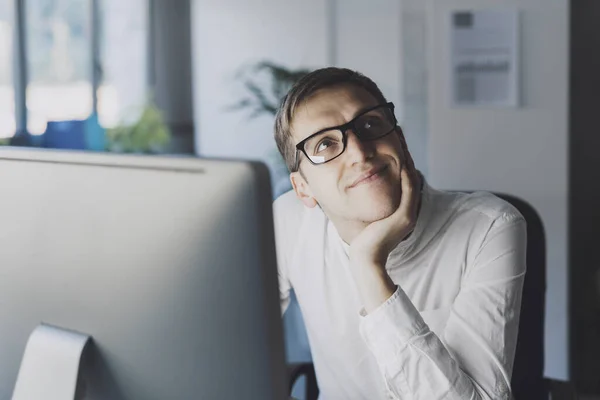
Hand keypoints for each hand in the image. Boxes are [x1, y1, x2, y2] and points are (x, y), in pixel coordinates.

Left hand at [349, 145, 421, 267]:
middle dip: (405, 154)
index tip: (395, 143)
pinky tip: (401, 161)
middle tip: (400, 133)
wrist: (366, 258)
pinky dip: (406, 175)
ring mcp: (409, 214)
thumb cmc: (363, 240)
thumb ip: (372, 204)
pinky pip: (409, 190)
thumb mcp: (369, 217)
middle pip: (410, 176)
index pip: (405, 180)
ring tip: (402, 141)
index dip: (401, 160)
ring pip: (411, 180)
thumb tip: (361, 191)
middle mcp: (409, 211)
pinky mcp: (405, 217)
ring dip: (407, 159)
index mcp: (403, 211)